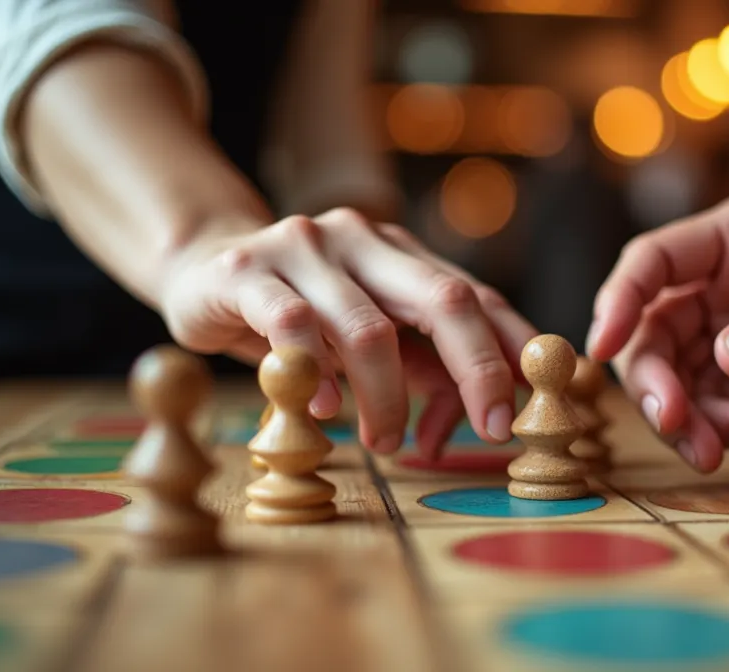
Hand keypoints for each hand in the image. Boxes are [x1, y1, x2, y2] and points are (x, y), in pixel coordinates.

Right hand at [159, 207, 535, 457]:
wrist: (203, 269)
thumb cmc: (303, 317)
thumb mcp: (373, 340)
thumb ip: (424, 371)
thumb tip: (472, 425)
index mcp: (404, 253)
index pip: (478, 297)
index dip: (510, 354)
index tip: (525, 410)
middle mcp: (365, 238)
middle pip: (445, 300)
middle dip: (478, 369)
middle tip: (490, 428)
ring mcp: (306, 246)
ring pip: (369, 327)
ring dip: (387, 398)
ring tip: (386, 442)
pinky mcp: (249, 271)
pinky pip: (295, 327)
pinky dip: (320, 377)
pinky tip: (326, 410)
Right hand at [585, 193, 728, 471]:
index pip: (654, 261)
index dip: (620, 302)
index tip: (601, 348)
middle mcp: (724, 280)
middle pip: (655, 331)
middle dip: (658, 384)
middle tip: (683, 429)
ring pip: (681, 375)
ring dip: (693, 416)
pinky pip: (718, 399)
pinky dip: (726, 425)